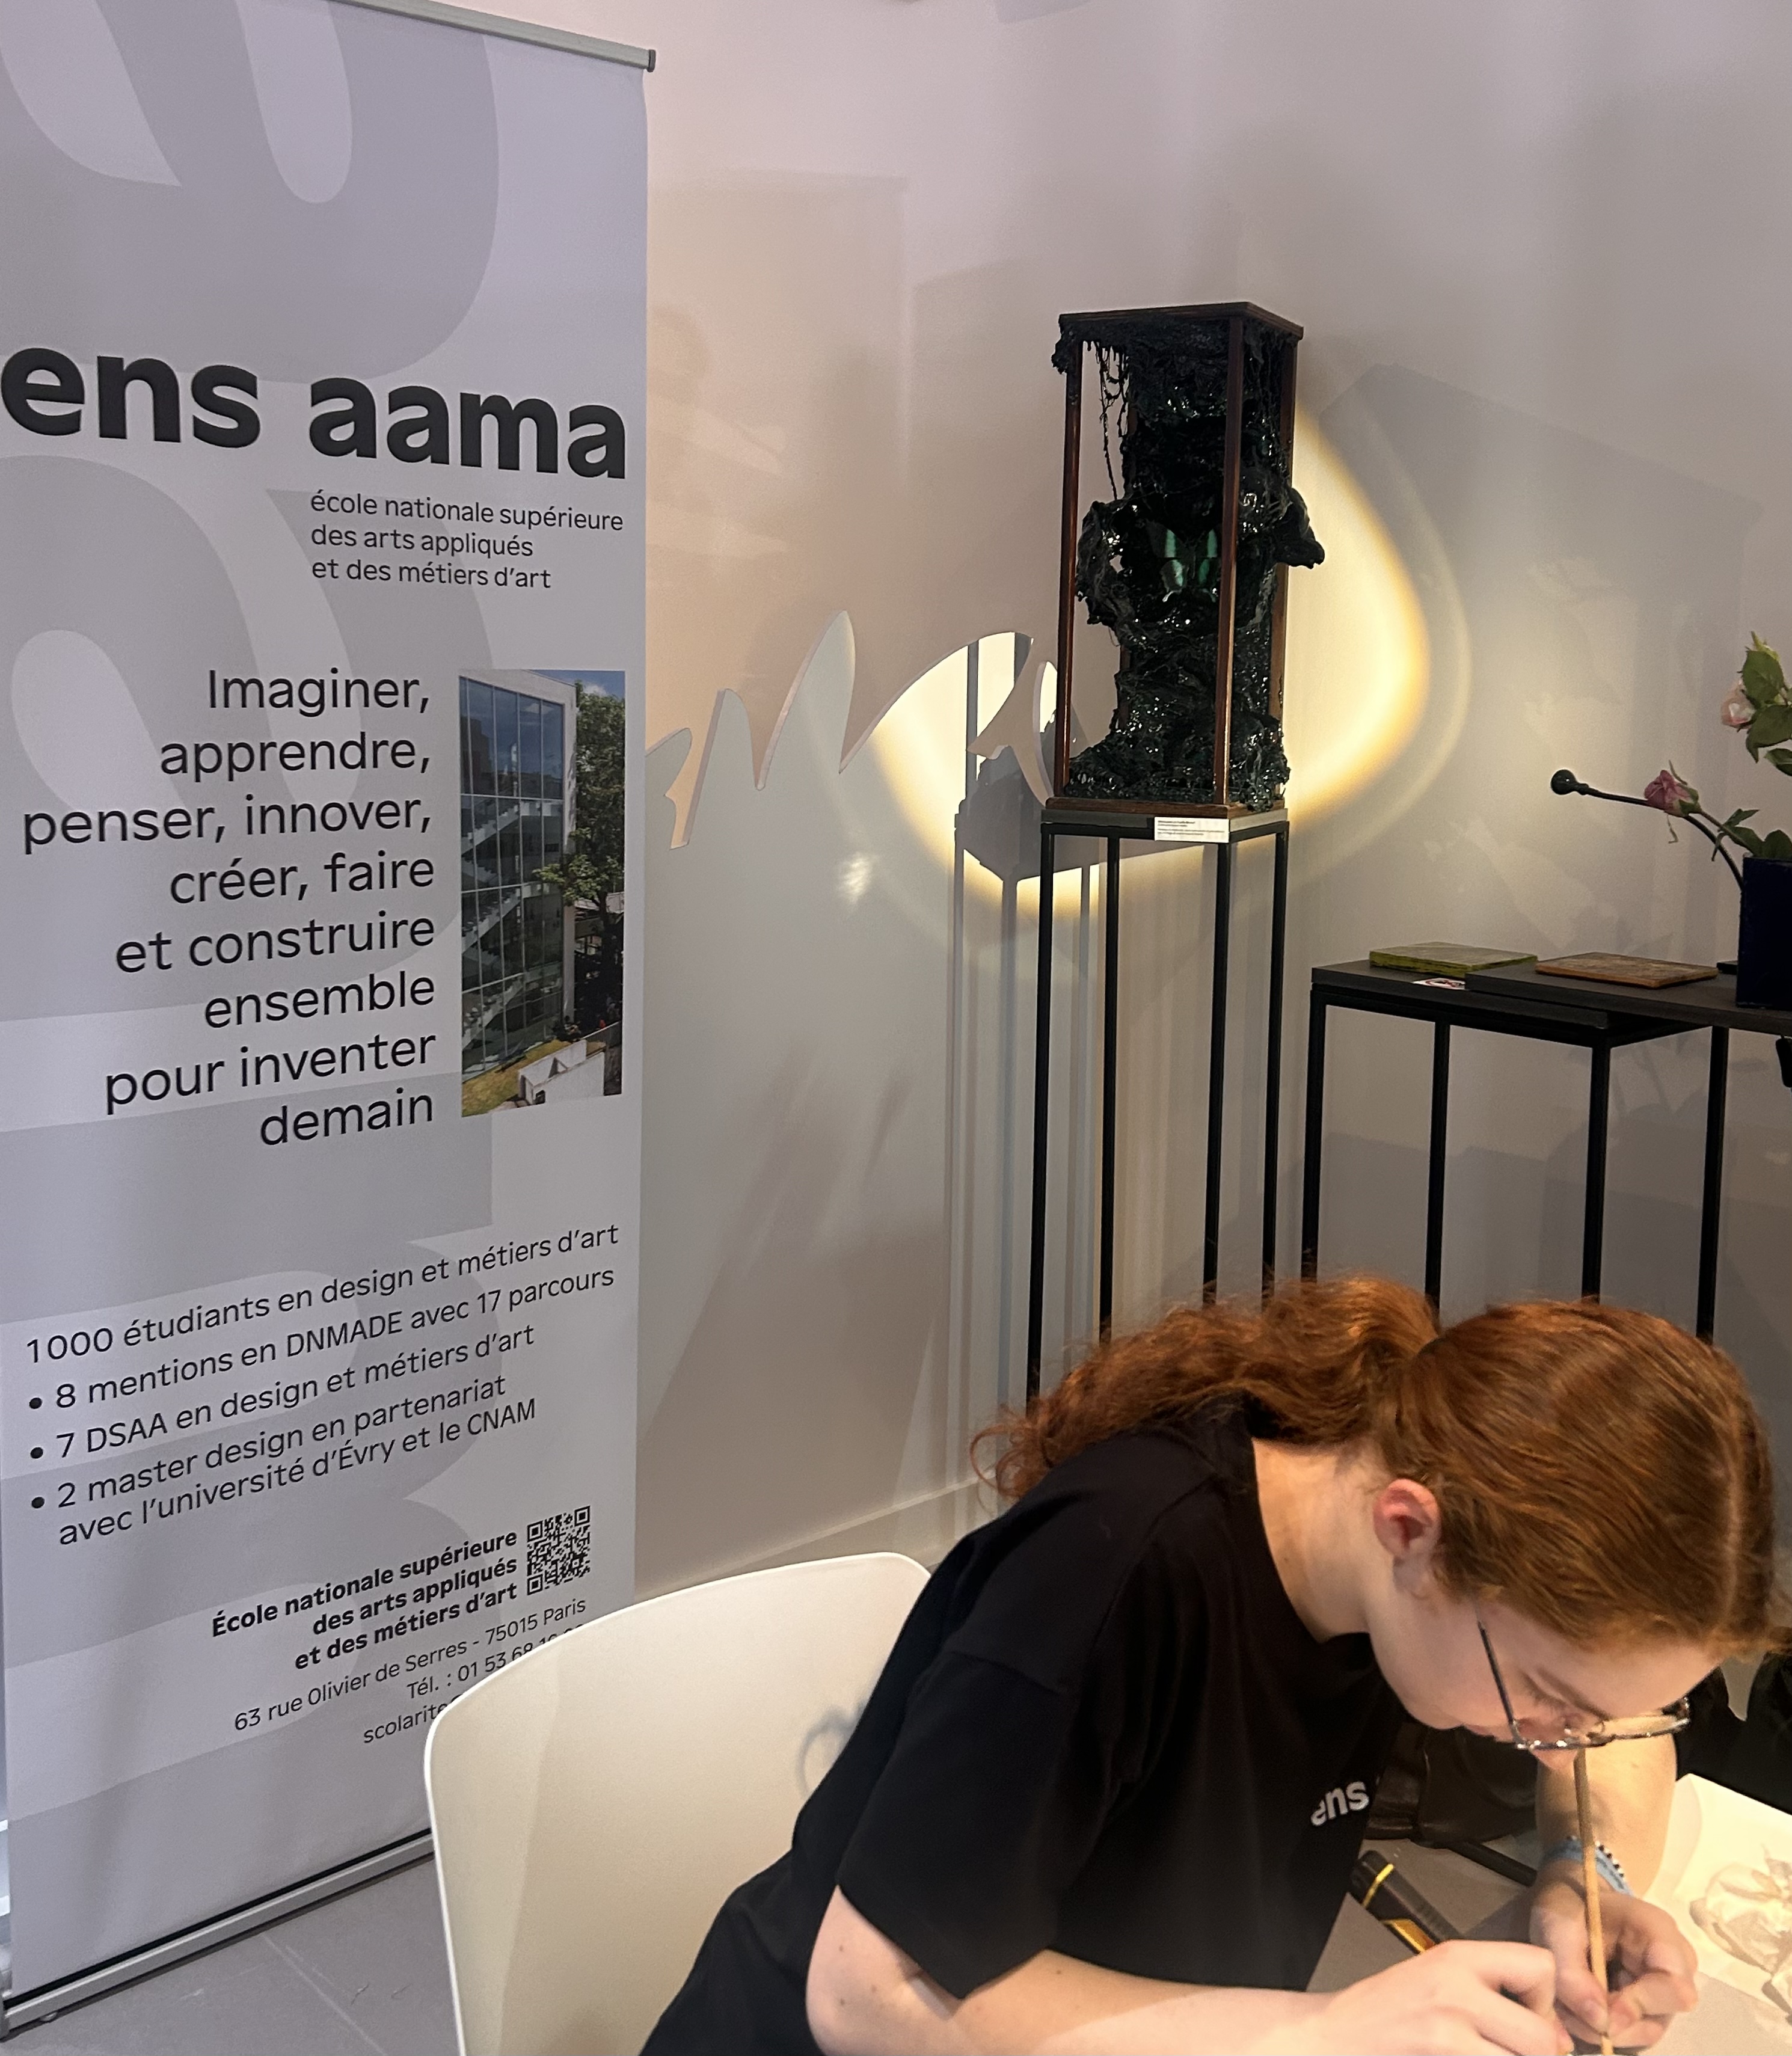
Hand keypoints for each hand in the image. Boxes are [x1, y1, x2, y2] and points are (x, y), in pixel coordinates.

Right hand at [1291, 1941, 1569, 2053]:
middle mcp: (1455, 1988)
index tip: (1529, 2020)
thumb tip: (1555, 2036)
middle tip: (1513, 2051)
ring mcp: (1446, 2031)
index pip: (1540, 1967)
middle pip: (1542, 2036)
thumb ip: (1490, 1994)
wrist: (1333, 2036)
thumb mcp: (1436, 1980)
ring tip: (1486, 2054)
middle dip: (1539, 2054)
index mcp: (1457, 1958)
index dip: (1545, 2002)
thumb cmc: (1384, 2013)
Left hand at [1530, 1872, 1697, 2049]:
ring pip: (1643, 2032)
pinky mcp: (1651, 2007)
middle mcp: (1674, 1966)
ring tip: (1567, 2006)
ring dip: (1601, 2028)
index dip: (1638, 2007)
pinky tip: (1577, 2008)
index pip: (1675, 1989)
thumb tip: (1600, 2023)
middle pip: (1658, 2019)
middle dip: (1611, 2023)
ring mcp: (1665, 1990)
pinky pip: (1631, 2032)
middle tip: (1570, 2009)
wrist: (1571, 1905)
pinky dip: (1601, 2028)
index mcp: (1659, 1933)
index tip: (1599, 2011)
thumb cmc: (1568, 1908)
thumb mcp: (1557, 1929)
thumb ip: (1572, 1973)